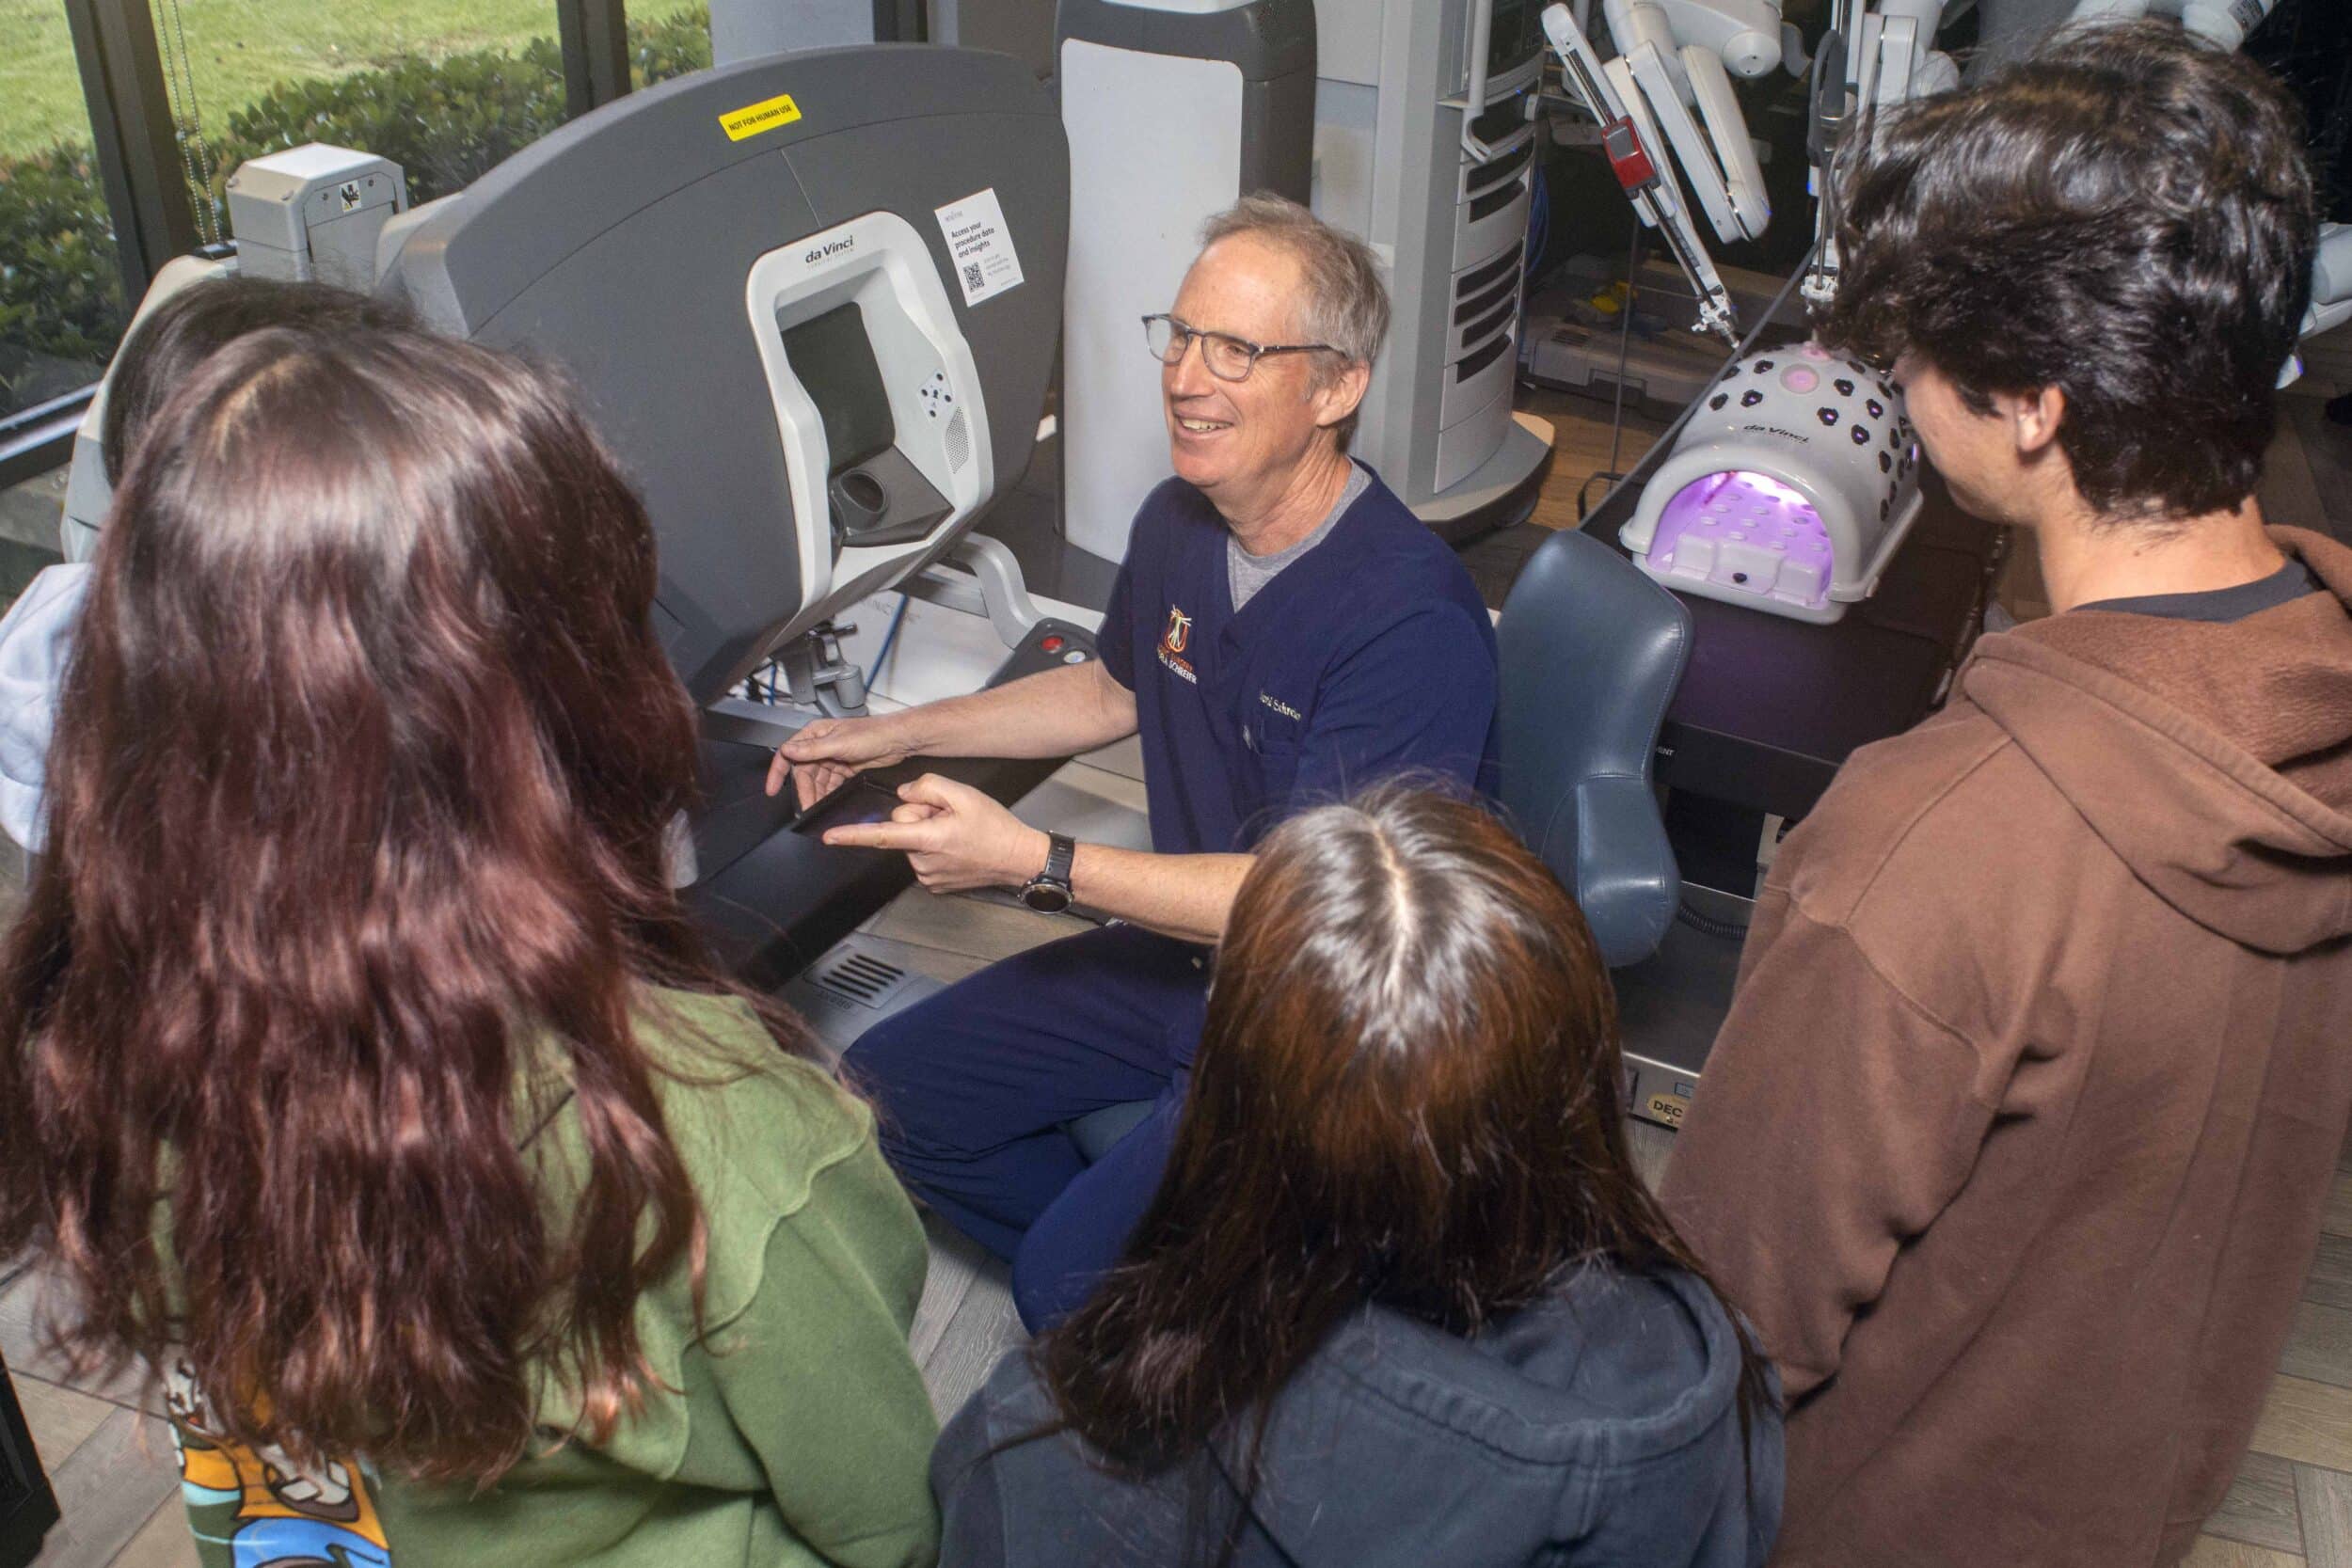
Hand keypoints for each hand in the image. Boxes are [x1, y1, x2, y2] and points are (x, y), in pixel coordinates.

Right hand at [768, 715, 915, 807]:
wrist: (898, 740)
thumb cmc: (873, 733)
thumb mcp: (839, 743)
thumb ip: (812, 749)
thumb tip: (788, 750)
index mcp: (815, 734)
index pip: (788, 753)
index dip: (777, 772)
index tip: (772, 790)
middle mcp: (821, 745)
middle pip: (803, 772)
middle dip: (803, 791)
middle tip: (806, 808)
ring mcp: (832, 757)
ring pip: (816, 780)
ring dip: (815, 795)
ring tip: (817, 809)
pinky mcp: (844, 768)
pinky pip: (830, 784)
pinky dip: (827, 794)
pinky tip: (828, 803)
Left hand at [820, 774, 1052, 894]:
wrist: (1018, 858)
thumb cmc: (996, 829)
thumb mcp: (964, 794)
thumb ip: (927, 786)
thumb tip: (905, 793)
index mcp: (927, 838)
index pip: (881, 835)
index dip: (851, 835)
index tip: (829, 837)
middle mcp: (922, 861)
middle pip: (902, 827)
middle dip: (920, 816)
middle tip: (949, 817)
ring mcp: (927, 875)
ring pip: (912, 841)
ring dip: (929, 832)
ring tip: (957, 833)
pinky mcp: (933, 883)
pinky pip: (921, 856)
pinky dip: (935, 847)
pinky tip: (957, 846)